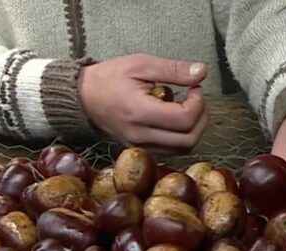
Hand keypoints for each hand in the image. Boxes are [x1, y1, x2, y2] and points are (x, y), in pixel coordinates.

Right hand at [79, 54, 209, 153]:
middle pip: (188, 140)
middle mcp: (140, 135)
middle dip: (201, 118)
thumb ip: (173, 69)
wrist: (83, 97)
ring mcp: (139, 146)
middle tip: (196, 99)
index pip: (184, 119)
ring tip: (188, 108)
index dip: (198, 103)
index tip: (194, 87)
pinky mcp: (140, 150)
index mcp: (140, 112)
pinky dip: (181, 137)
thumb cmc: (110, 77)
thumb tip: (202, 72)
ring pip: (182, 150)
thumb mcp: (141, 64)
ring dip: (194, 130)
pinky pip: (170, 151)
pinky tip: (175, 119)